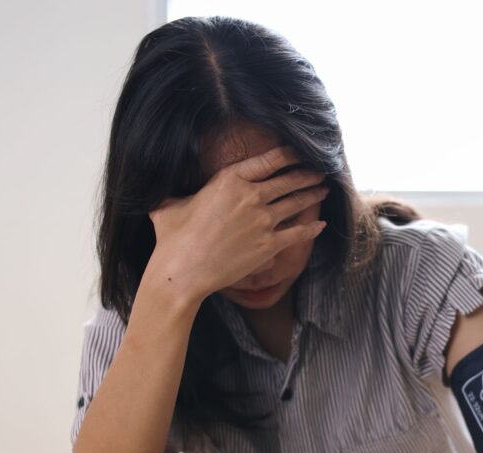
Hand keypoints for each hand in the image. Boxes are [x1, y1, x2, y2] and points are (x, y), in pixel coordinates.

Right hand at [144, 144, 328, 304]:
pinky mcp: (269, 245)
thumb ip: (176, 193)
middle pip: (288, 181)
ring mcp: (262, 221)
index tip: (299, 152)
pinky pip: (297, 233)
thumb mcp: (169, 205)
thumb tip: (159, 189)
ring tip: (323, 190)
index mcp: (229, 180)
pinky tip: (321, 224)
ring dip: (312, 196)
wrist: (183, 271)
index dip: (288, 154)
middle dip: (307, 174)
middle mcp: (251, 196)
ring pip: (296, 204)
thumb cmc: (172, 238)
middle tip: (319, 171)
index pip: (268, 160)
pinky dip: (311, 228)